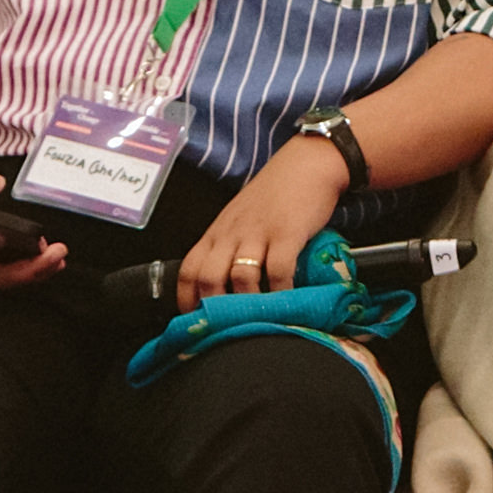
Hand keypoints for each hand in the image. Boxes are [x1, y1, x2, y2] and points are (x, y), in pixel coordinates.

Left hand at [179, 144, 349, 308]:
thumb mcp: (240, 218)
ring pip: (240, 276)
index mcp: (217, 232)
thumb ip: (230, 246)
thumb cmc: (274, 194)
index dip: (186, 299)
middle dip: (214, 307)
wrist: (306, 164)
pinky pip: (279, 270)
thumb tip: (224, 284)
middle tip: (227, 328)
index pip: (189, 269)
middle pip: (209, 277)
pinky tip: (287, 300)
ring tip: (259, 319)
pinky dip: (281, 291)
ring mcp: (259, 232)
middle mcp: (232, 233)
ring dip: (248, 303)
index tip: (195, 321)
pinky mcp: (287, 233)